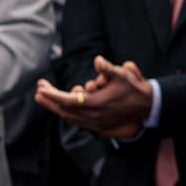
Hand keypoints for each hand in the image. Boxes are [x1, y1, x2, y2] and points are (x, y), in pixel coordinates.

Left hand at [35, 56, 153, 138]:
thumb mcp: (123, 76)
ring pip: (68, 116)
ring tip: (43, 97)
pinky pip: (75, 120)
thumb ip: (108, 69)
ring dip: (55, 107)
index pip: (68, 101)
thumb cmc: (133, 88)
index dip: (53, 96)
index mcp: (97, 104)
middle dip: (49, 100)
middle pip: (64, 110)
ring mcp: (95, 122)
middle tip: (39, 90)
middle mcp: (93, 115)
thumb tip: (97, 60)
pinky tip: (58, 107)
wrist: (147, 106)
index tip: (40, 89)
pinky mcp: (97, 126)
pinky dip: (65, 113)